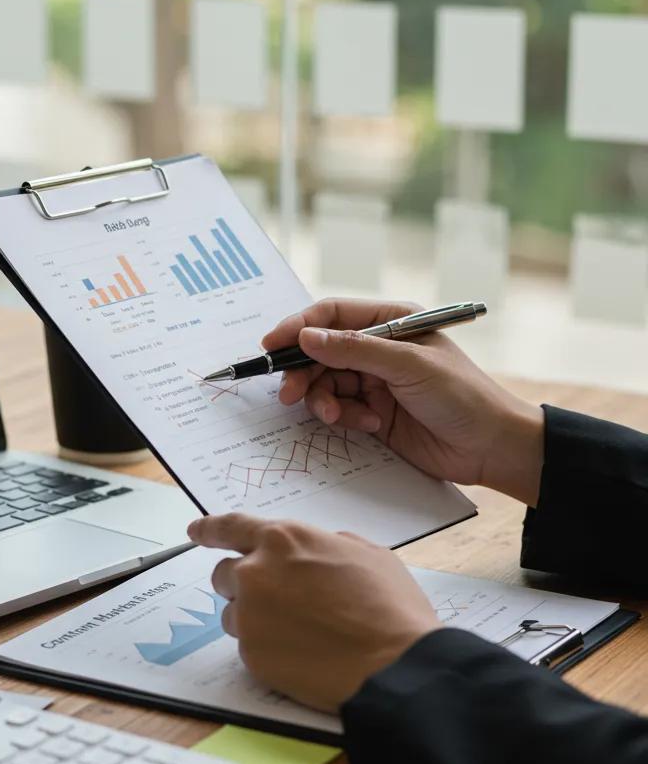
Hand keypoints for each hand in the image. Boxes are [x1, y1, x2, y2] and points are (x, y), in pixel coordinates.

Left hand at [188, 514, 438, 711]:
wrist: (395, 666)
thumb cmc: (389, 608)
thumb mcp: (367, 553)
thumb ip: (326, 543)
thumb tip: (315, 549)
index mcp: (283, 540)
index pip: (230, 527)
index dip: (209, 529)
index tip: (195, 532)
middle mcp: (256, 573)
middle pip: (224, 574)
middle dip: (243, 584)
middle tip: (277, 600)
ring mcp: (249, 615)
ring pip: (234, 613)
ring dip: (255, 619)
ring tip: (300, 632)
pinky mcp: (251, 654)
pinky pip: (248, 646)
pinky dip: (267, 648)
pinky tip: (302, 654)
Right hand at [263, 298, 543, 505]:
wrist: (491, 448)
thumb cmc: (462, 396)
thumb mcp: (409, 366)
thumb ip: (354, 350)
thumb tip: (306, 336)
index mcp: (392, 321)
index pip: (332, 315)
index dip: (299, 327)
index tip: (272, 345)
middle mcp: (379, 347)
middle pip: (320, 352)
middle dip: (304, 372)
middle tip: (290, 395)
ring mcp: (374, 381)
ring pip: (324, 384)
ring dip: (324, 401)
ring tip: (339, 417)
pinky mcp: (372, 412)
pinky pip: (338, 409)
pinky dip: (344, 418)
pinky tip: (370, 425)